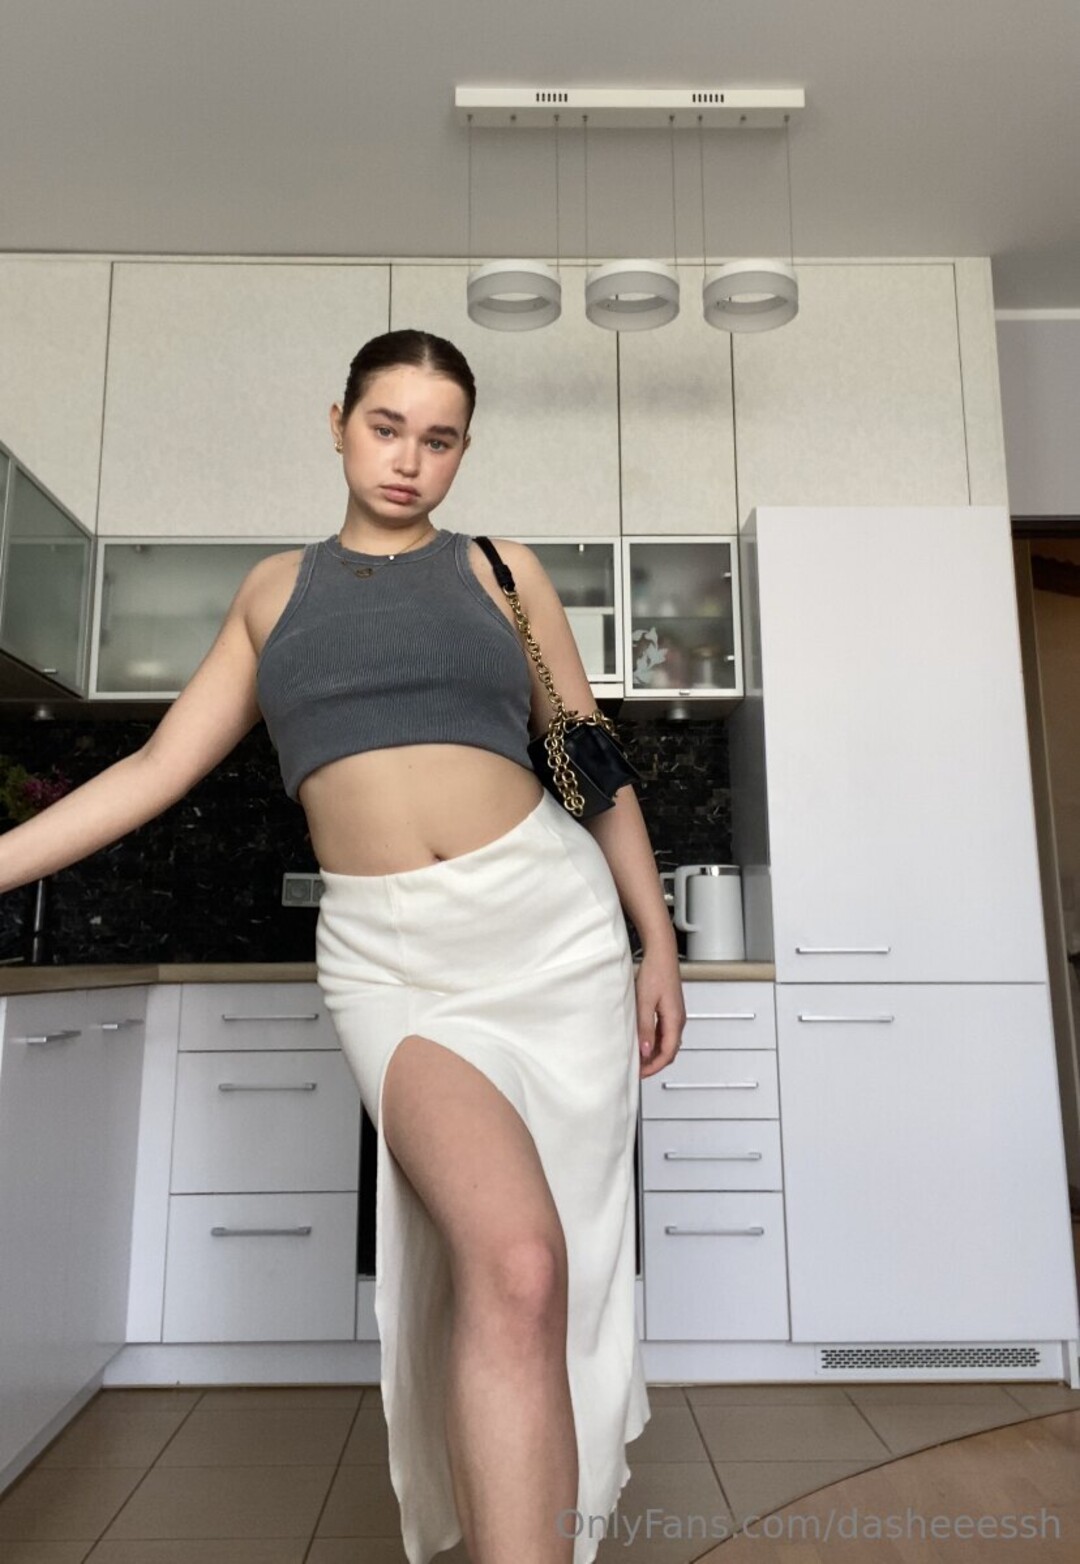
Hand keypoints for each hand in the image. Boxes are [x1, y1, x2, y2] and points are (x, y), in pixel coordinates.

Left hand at [634, 947, 685, 1077]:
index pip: (667, 1053)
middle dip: (654, 1064)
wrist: (661, 953)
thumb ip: (645, 1028)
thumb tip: (645, 1050)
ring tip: (638, 1058)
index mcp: (675, 1020)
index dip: (653, 1067)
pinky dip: (655, 1042)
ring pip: (667, 1043)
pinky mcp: (670, 1010)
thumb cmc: (655, 972)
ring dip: (654, 1053)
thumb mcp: (645, 1002)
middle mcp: (678, 1020)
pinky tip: (643, 1041)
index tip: (640, 1073)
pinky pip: (665, 1033)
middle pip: (669, 1051)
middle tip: (637, 1070)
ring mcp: (675, 1015)